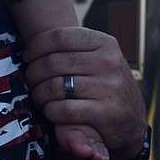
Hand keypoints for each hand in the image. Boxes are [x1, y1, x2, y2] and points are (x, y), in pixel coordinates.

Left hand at [23, 27, 146, 159]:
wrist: (133, 122)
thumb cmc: (105, 85)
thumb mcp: (99, 59)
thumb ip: (74, 49)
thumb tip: (33, 43)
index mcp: (105, 43)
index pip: (60, 36)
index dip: (36, 45)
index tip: (27, 56)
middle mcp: (109, 62)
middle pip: (53, 62)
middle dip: (34, 73)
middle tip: (31, 81)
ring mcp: (109, 87)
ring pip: (55, 86)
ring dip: (39, 94)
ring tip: (39, 96)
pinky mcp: (106, 113)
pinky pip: (64, 109)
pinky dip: (51, 111)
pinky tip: (51, 111)